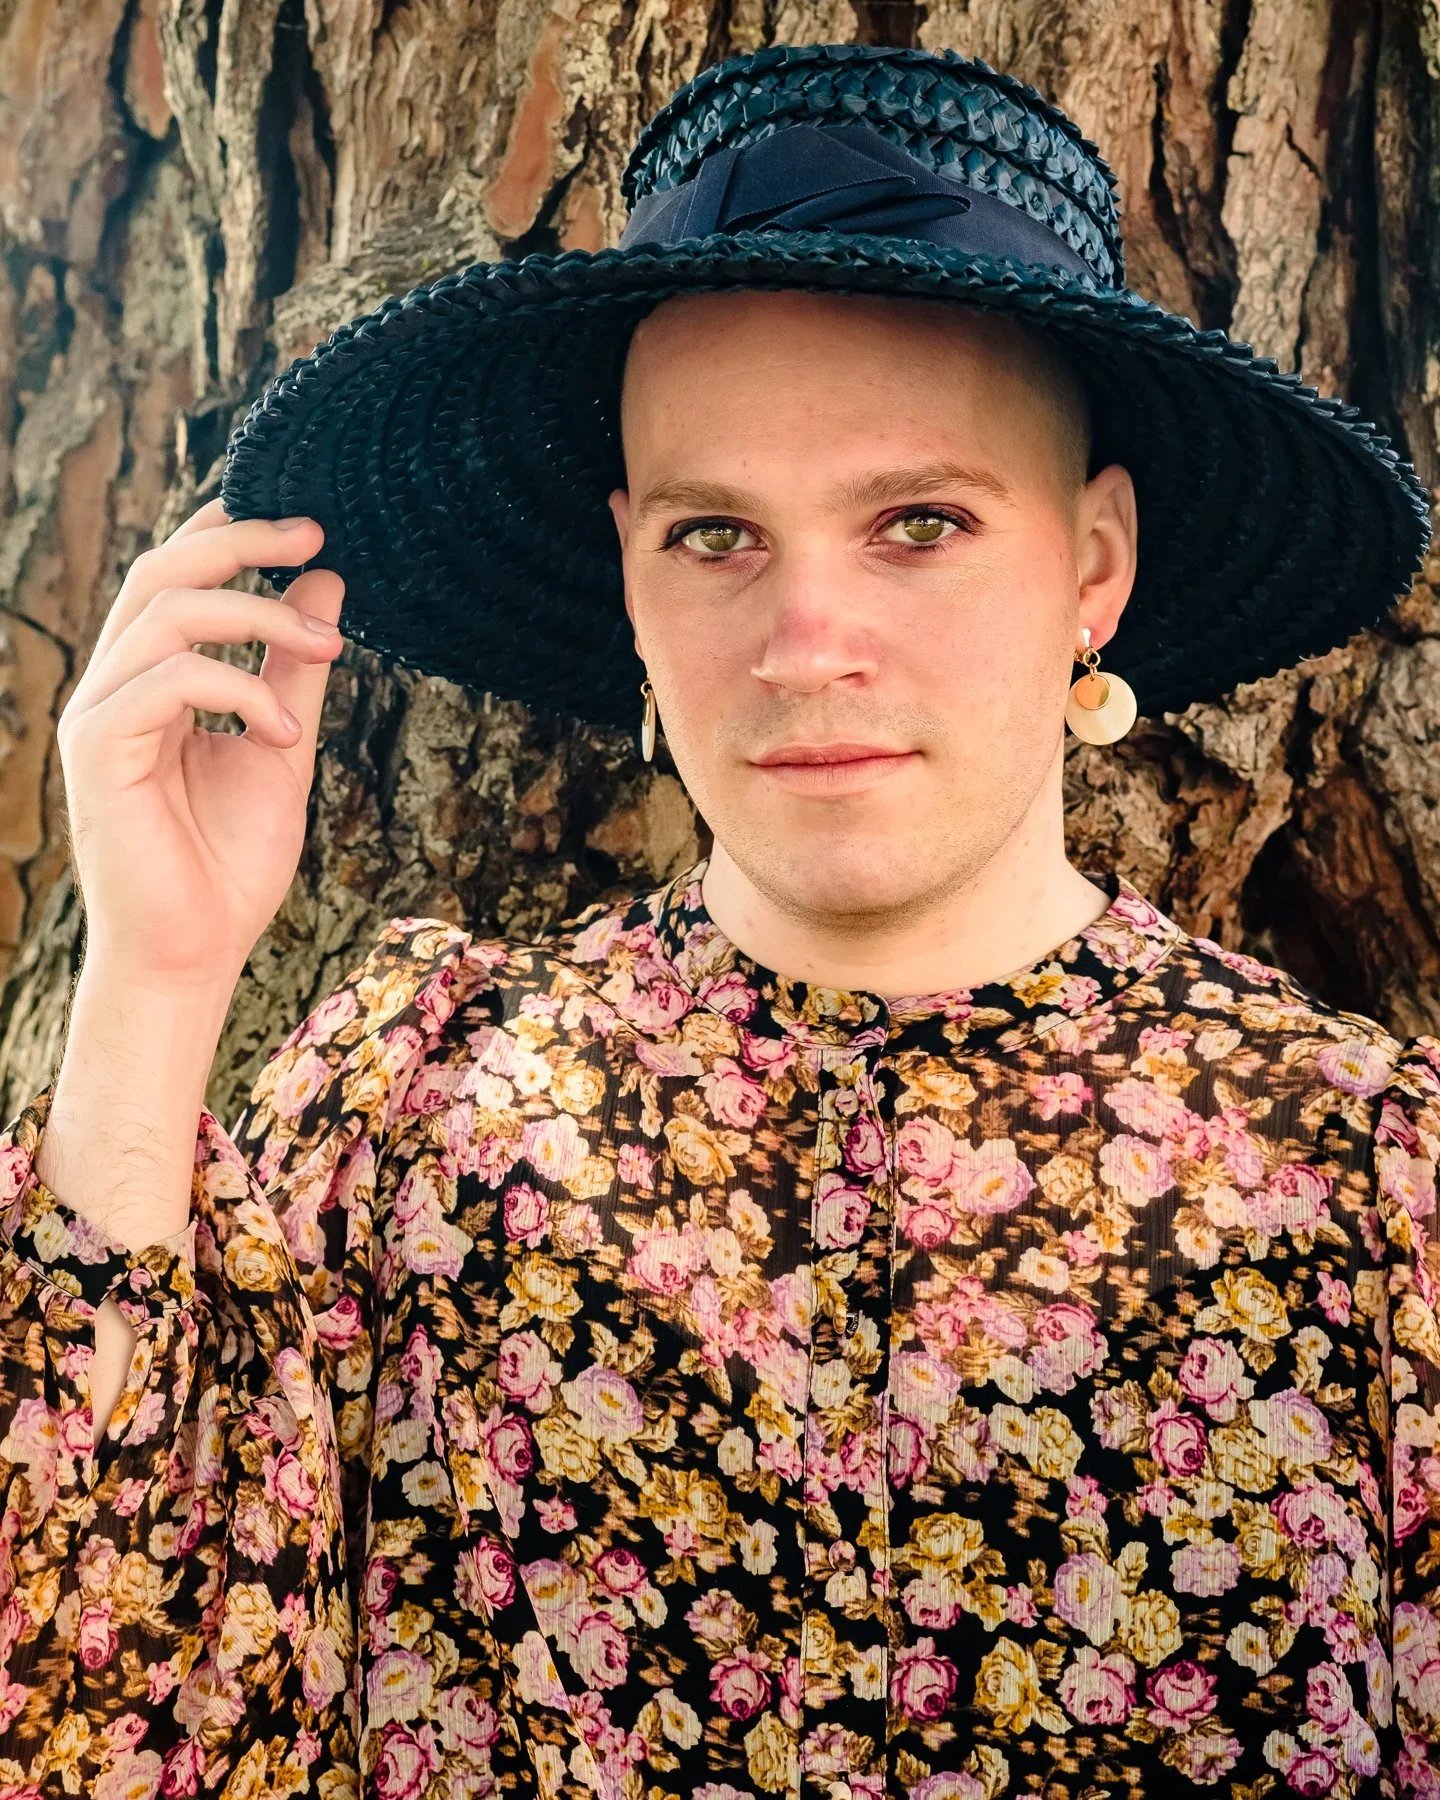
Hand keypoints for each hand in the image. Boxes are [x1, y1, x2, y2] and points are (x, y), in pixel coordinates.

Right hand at [56, 497, 344, 992]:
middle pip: (161, 571)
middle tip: (316, 532)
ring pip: (165, 615)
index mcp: (153, 681)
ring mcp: (99, 716)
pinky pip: (165, 681)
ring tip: (329, 646)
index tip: (308, 519)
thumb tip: (326, 580)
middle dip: (240, 539)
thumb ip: (297, 667)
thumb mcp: (284, 746)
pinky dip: (238, 688)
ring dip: (258, 616)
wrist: (196, 954)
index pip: (177, 576)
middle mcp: (116, 687)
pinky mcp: (98, 752)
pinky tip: (285, 731)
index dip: (230, 530)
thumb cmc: (231, 862)